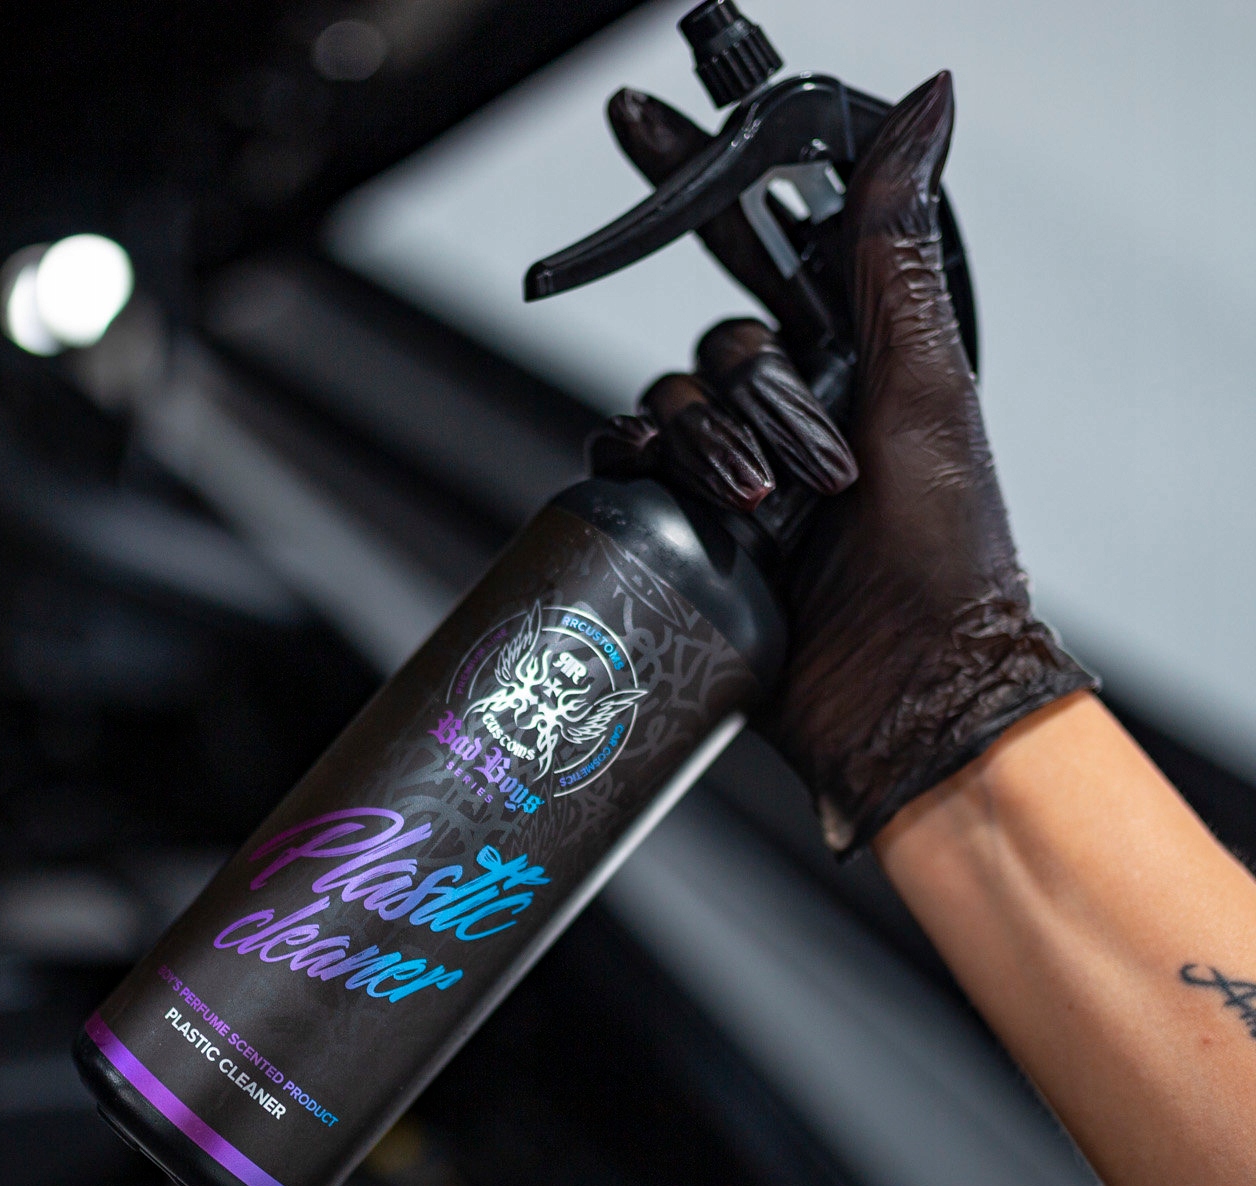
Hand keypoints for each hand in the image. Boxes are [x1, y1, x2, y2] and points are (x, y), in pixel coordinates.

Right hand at [590, 73, 1093, 853]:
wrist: (901, 692)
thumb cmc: (941, 561)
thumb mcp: (926, 389)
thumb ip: (894, 254)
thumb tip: (924, 109)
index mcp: (852, 369)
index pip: (766, 251)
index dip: (701, 185)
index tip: (637, 123)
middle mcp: (788, 416)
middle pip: (716, 347)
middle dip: (752, 400)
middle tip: (812, 472)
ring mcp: (735, 478)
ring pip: (667, 409)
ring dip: (709, 453)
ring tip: (763, 514)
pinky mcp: (687, 534)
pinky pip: (628, 470)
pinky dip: (636, 469)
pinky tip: (663, 494)